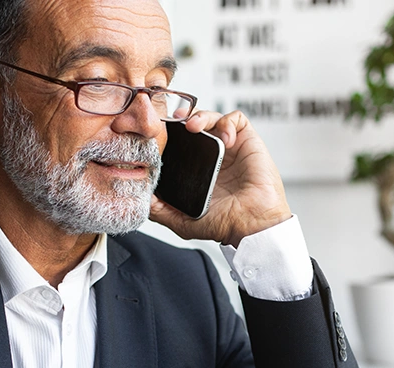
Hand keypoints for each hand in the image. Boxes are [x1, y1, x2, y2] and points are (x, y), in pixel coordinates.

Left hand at [149, 111, 292, 247]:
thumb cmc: (226, 224)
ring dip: (202, 116)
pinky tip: (225, 139)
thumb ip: (161, 211)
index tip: (159, 133)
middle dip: (182, 119)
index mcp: (199, 171)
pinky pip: (237, 119)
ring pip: (213, 117)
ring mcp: (231, 148)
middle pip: (195, 125)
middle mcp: (214, 157)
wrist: (252, 224)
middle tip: (173, 122)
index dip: (170, 134)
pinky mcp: (248, 142)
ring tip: (195, 127)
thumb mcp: (183, 221)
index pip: (181, 144)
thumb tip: (141, 198)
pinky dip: (228, 122)